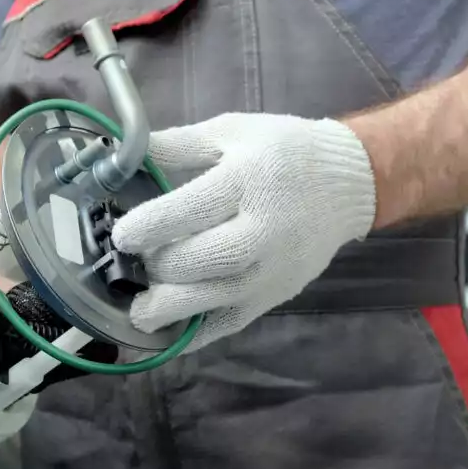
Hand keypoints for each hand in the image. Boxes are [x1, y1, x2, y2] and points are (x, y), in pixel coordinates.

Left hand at [111, 113, 376, 350]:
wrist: (347, 185)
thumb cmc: (282, 153)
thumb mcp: (231, 132)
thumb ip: (176, 145)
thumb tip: (120, 155)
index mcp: (248, 180)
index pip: (192, 210)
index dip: (150, 226)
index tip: (120, 235)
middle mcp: (262, 231)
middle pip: (202, 260)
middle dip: (159, 266)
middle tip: (135, 263)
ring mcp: (269, 270)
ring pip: (214, 300)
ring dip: (168, 309)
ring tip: (138, 310)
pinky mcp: (273, 296)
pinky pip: (228, 324)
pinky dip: (193, 336)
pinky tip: (164, 332)